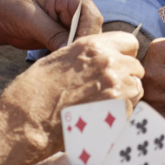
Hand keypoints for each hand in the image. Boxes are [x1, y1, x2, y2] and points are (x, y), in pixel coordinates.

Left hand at [0, 0, 102, 59]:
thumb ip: (52, 34)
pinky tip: (63, 67)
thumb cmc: (10, 8)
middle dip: (83, 46)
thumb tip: (70, 51)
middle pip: (92, 30)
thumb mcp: (30, 19)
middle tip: (73, 64)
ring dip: (77, 54)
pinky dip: (70, 58)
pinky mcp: (65, 37)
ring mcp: (72, 24)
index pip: (91, 15)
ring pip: (86, 42)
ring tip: (67, 68)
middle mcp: (76, 9)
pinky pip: (74, 49)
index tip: (75, 51)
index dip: (86, 34)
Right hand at [0, 32, 143, 164]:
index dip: (124, 54)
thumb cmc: (34, 92)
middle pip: (136, 67)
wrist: (27, 122)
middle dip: (126, 77)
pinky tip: (101, 118)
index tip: (117, 64)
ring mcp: (117, 88)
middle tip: (107, 90)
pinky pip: (132, 110)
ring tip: (102, 106)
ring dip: (126, 96)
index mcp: (93, 46)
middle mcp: (109, 63)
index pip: (129, 41)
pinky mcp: (120, 112)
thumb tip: (99, 58)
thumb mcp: (58, 59)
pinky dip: (121, 114)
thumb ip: (86, 56)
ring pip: (137, 89)